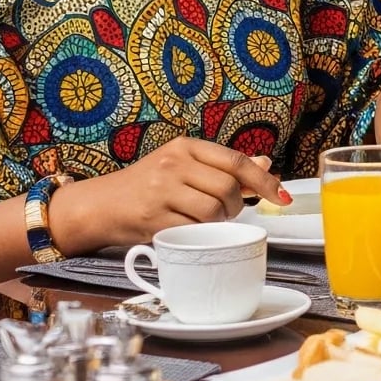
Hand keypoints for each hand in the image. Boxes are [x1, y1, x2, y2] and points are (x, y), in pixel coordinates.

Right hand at [49, 139, 286, 251]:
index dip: (264, 181)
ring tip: (205, 221)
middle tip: (226, 212)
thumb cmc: (147, 185)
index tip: (282, 197)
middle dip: (236, 205)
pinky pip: (192, 229)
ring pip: (213, 211)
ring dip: (219, 222)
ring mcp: (161, 191)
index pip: (236, 161)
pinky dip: (199, 234)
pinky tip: (189, 229)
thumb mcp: (183, 165)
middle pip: (229, 188)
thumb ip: (222, 165)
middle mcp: (174, 164)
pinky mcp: (152, 218)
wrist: (99, 204)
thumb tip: (265, 164)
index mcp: (186, 147)